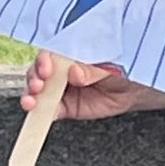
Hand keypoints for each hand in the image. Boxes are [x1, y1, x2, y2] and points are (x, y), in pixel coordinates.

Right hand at [21, 49, 162, 121]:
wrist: (133, 90)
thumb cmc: (122, 69)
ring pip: (37, 91)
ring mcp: (60, 88)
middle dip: (34, 78)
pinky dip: (40, 112)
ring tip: (32, 101)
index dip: (44, 60)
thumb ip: (92, 70)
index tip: (46, 68)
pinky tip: (38, 113)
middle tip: (39, 85)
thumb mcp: (109, 66)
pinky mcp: (64, 106)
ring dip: (31, 95)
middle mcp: (60, 69)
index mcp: (70, 52)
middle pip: (38, 71)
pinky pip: (47, 110)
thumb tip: (75, 72)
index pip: (50, 53)